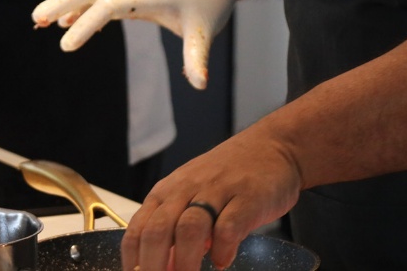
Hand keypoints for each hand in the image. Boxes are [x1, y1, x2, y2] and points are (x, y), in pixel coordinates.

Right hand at [31, 0, 253, 89]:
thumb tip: (199, 85)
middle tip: (36, 19)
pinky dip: (82, 7)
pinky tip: (67, 21)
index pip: (109, 5)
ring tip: (40, 20)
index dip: (85, 23)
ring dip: (67, 1)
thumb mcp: (205, 30)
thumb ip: (196, 56)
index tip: (65, 46)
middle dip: (63, 1)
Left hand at [123, 127, 302, 270]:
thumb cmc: (229, 176)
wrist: (272, 147)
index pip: (138, 230)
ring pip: (189, 229)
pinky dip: (223, 250)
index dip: (134, 262)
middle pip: (158, 231)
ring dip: (185, 262)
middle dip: (154, 267)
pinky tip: (223, 261)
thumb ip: (175, 229)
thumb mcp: (192, 196)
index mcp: (168, 192)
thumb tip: (159, 267)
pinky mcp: (247, 198)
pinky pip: (228, 228)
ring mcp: (218, 191)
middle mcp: (187, 189)